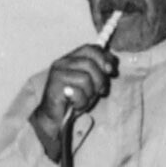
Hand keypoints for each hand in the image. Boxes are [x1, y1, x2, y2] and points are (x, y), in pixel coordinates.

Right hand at [28, 43, 118, 157]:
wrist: (56, 117)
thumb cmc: (74, 98)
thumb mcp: (92, 82)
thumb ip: (100, 70)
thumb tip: (110, 66)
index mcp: (71, 58)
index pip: (90, 49)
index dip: (104, 58)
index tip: (111, 71)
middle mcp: (62, 63)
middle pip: (90, 63)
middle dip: (99, 79)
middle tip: (98, 91)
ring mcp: (57, 74)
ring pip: (85, 78)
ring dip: (89, 93)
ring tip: (83, 99)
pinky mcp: (54, 88)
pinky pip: (77, 92)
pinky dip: (81, 102)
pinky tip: (75, 104)